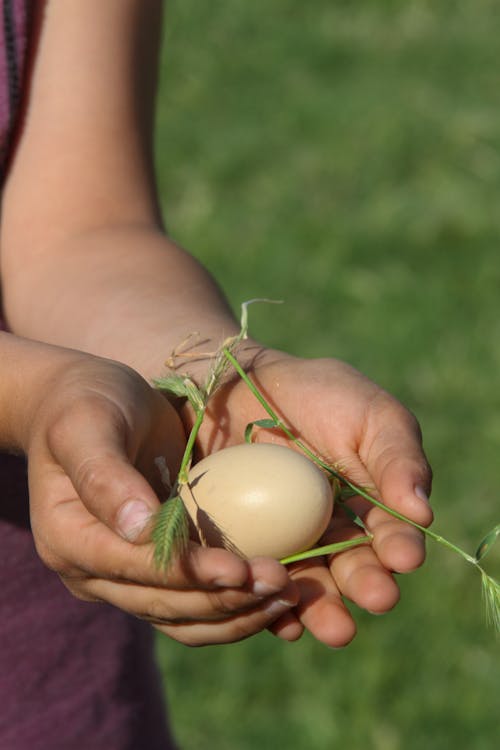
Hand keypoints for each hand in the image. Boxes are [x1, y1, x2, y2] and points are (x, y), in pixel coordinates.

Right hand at [25, 352, 298, 645]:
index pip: (134, 569)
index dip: (188, 573)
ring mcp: (126, 576)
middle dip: (225, 598)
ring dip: (237, 612)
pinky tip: (274, 593)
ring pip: (185, 616)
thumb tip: (139, 529)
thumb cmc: (85, 405)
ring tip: (288, 594)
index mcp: (70, 540)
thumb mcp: (87, 427)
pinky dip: (234, 603)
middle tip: (281, 585)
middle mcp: (95, 571)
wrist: (83, 404)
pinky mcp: (156, 568)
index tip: (239, 569)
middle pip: (165, 603)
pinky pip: (196, 601)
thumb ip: (105, 476)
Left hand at [189, 347, 432, 646]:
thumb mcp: (369, 414)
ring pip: (310, 584)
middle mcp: (332, 533)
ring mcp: (288, 543)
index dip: (399, 547)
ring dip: (325, 608)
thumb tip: (423, 512)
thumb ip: (398, 458)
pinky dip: (271, 603)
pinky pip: (259, 582)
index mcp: (370, 504)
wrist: (238, 384)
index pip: (390, 534)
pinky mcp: (246, 548)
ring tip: (334, 626)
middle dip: (367, 585)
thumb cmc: (314, 393)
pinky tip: (283, 619)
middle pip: (352, 569)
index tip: (404, 557)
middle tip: (375, 595)